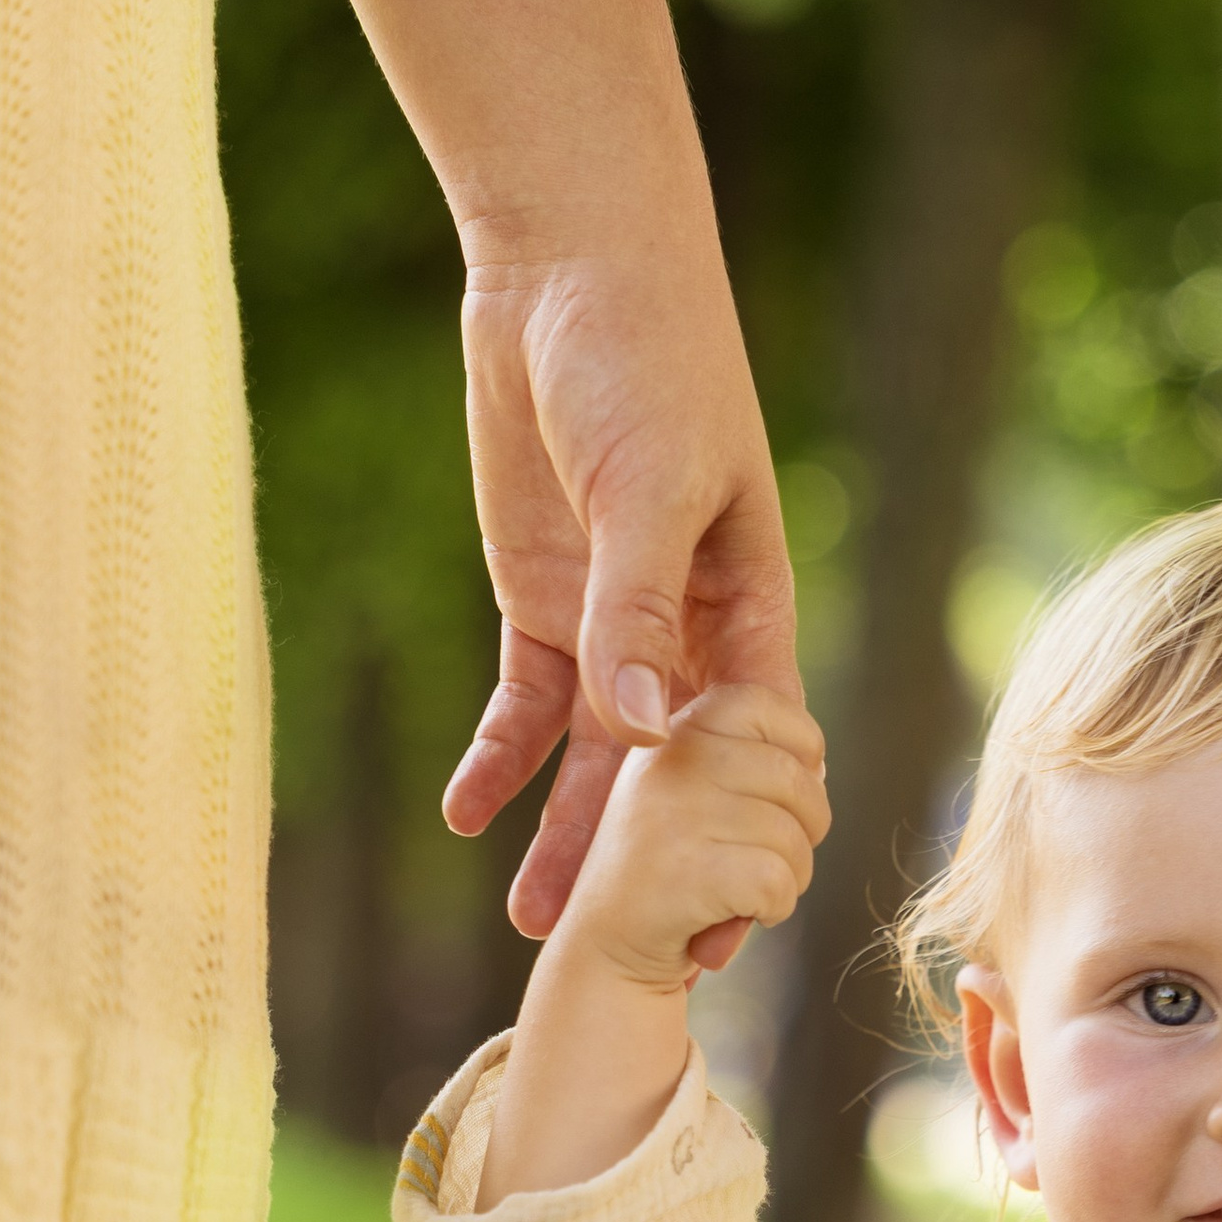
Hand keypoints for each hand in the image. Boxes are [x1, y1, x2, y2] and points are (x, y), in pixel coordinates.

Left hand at [444, 251, 799, 942]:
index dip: (741, 838)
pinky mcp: (542, 596)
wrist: (566, 261)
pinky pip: (523, 704)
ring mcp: (611, 619)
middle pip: (672, 777)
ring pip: (594, 759)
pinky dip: (497, 761)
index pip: (755, 751)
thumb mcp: (649, 485)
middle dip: (652, 867)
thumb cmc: (644, 353)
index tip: (725, 922)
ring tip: (532, 924)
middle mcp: (687, 630)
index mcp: (748, 608)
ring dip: (566, 837)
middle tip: (630, 960)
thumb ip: (637, 612)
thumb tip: (638, 736)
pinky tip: (466, 817)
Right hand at [562, 681, 828, 996]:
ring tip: (737, 895)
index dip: (799, 747)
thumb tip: (816, 773)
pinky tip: (729, 921)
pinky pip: (777, 880)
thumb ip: (747, 767)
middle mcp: (665, 758)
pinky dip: (771, 910)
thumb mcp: (696, 799)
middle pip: (794, 776)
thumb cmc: (667, 879)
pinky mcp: (683, 867)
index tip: (785, 794)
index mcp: (669, 731)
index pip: (763, 702)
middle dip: (804, 829)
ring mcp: (670, 810)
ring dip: (788, 878)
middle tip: (765, 862)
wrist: (600, 958)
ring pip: (793, 834)